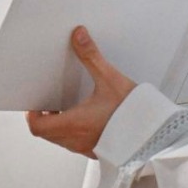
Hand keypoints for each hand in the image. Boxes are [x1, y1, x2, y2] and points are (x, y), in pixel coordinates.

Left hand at [27, 27, 134, 157]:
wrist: (156, 136)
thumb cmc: (134, 114)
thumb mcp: (109, 79)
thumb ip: (91, 57)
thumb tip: (78, 36)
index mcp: (74, 124)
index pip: (37, 126)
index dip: (32, 114)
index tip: (36, 102)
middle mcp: (77, 140)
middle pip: (47, 134)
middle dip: (44, 118)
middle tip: (49, 102)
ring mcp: (88, 149)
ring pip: (61, 141)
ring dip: (58, 126)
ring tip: (67, 108)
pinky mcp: (100, 152)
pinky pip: (77, 144)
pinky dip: (74, 132)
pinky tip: (86, 118)